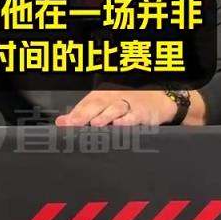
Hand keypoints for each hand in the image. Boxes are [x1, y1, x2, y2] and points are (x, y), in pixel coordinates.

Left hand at [55, 89, 177, 126]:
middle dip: (84, 115)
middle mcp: (114, 96)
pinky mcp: (143, 112)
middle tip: (74, 124)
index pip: (86, 103)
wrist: (159, 101)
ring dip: (105, 116)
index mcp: (103, 94)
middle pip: (97, 104)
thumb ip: (84, 114)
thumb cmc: (129, 103)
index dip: (74, 113)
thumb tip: (61, 122)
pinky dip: (127, 120)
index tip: (63, 124)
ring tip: (95, 124)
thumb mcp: (106, 105)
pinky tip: (120, 125)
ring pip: (115, 108)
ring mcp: (129, 103)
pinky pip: (134, 116)